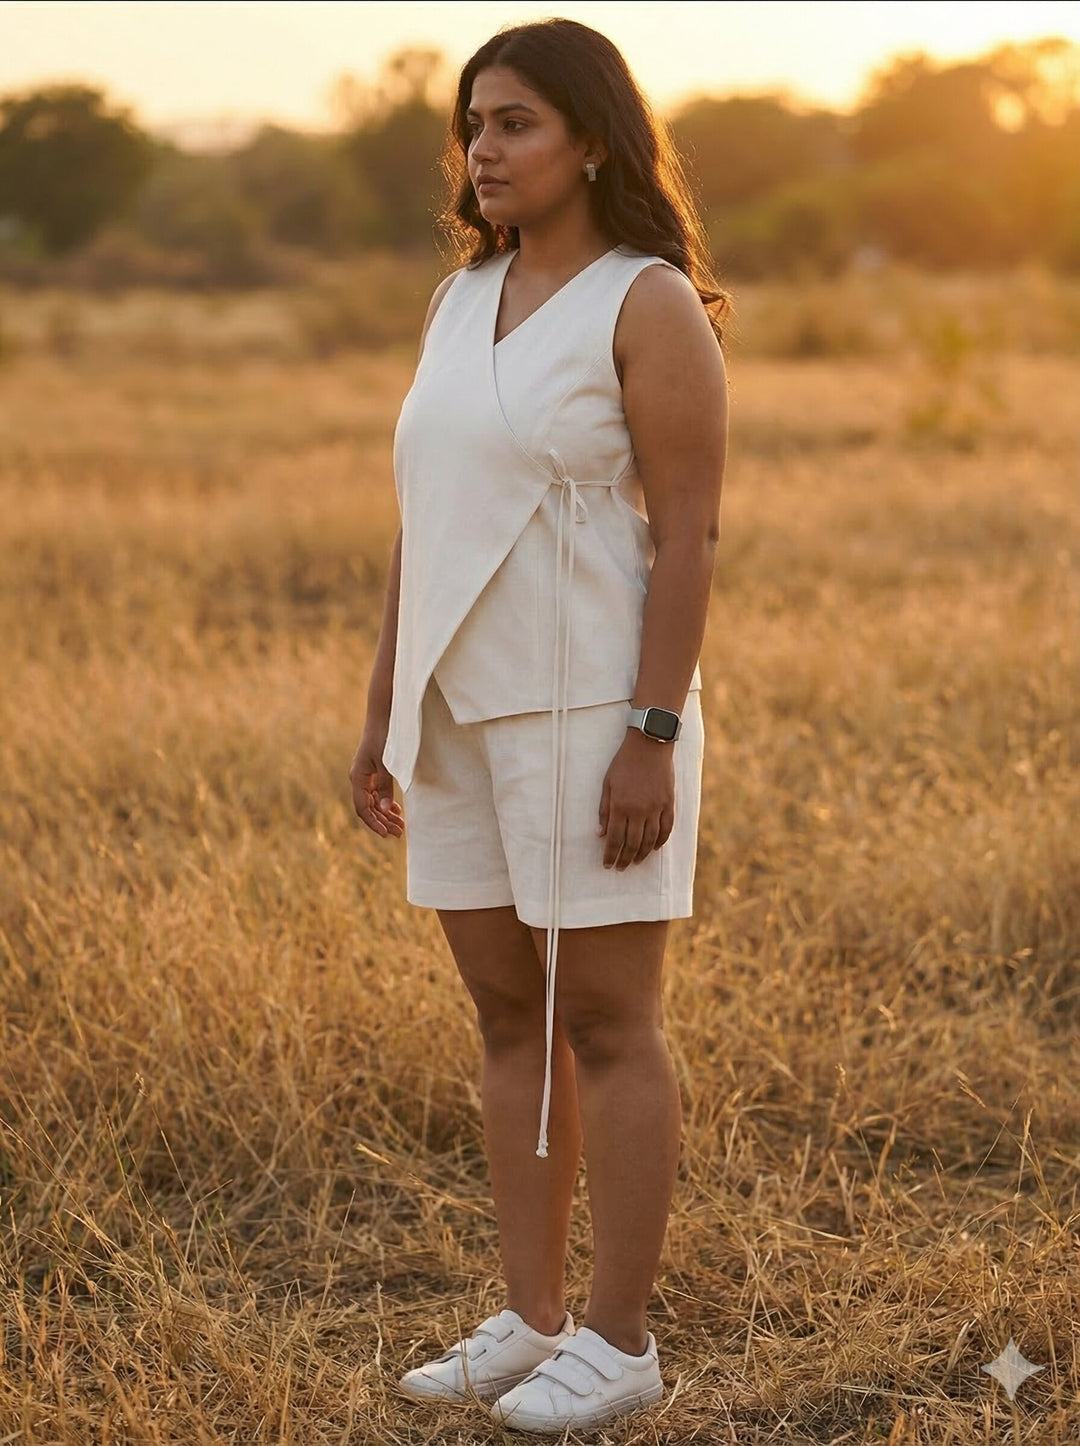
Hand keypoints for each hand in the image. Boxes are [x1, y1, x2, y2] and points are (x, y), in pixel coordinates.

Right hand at [349, 723, 404, 838]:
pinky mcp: (372, 771)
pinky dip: (386, 802)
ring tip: (401, 825)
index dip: (374, 823)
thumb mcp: (387, 763)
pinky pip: (377, 793)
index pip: (363, 809)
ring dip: (386, 814)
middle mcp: (359, 779)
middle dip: (383, 821)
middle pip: (369, 808)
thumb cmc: (384, 737)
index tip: (386, 834)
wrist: (382, 716)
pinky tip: (396, 810)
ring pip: (374, 802)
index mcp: (358, 778)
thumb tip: (386, 810)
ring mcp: (365, 776)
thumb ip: (386, 787)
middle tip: (400, 832)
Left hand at [597, 731, 674, 869]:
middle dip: (625, 859)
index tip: (607, 865)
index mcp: (621, 806)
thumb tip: (601, 834)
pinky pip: (667, 828)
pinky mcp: (669, 803)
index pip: (615, 839)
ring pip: (650, 840)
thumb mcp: (607, 784)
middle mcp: (639, 810)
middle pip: (632, 843)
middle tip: (621, 868)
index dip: (611, 855)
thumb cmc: (624, 763)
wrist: (649, 745)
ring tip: (636, 862)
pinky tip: (654, 848)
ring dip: (642, 854)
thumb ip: (604, 810)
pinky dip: (661, 841)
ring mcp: (656, 807)